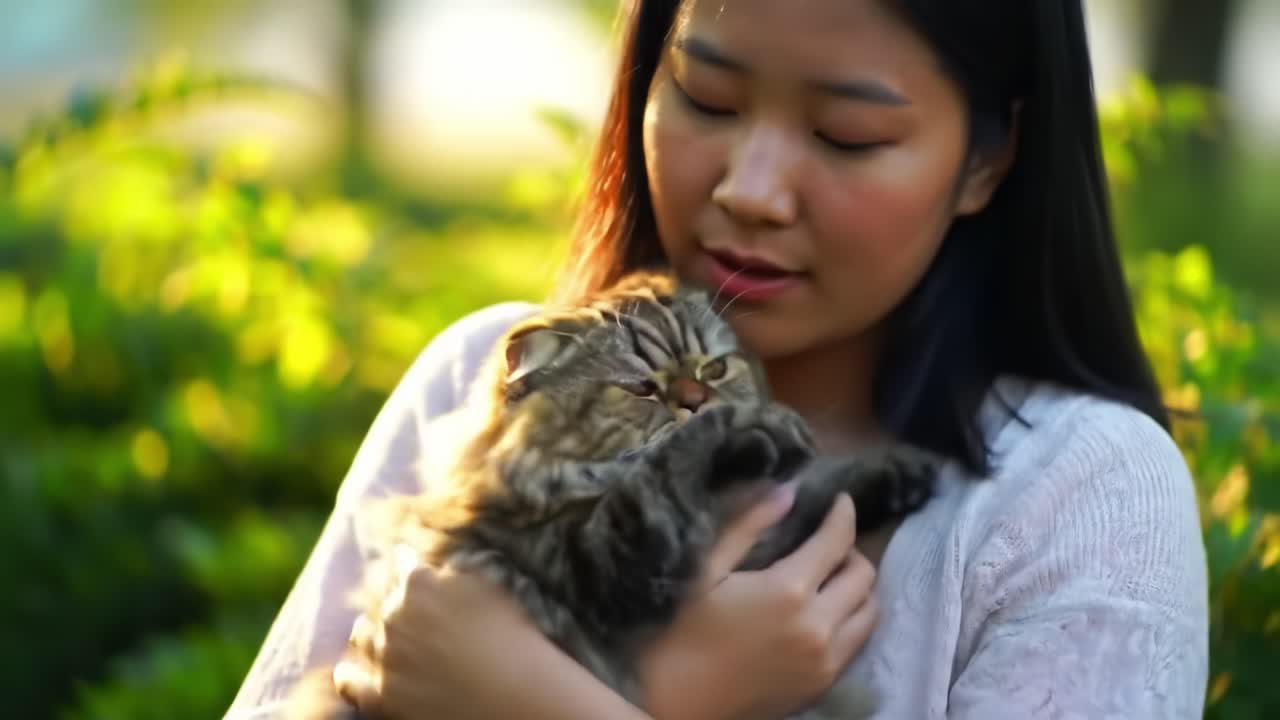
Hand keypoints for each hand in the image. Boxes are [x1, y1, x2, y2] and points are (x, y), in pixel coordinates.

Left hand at [334, 547, 647, 719]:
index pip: (402, 564)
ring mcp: (383, 657)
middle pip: (379, 599)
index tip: (409, 566)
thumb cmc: (511, 636)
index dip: (407, 565)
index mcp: (418, 583)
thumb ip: (454, 570)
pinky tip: (356, 670)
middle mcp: (394, 615)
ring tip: (380, 635)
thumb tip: (438, 560)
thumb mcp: (487, 585)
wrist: (513, 694)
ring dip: (370, 632)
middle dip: (390, 599)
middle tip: (403, 606)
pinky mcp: (379, 696)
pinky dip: (351, 672)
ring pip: (360, 635)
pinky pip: (349, 680)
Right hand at [639, 486, 877, 719]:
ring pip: (870, 613)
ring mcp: (825, 662)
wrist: (673, 701)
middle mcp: (819, 627)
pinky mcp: (821, 686)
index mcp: (788, 591)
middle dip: (850, 550)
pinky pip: (857, 644)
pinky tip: (822, 613)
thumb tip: (788, 492)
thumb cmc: (679, 630)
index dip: (843, 514)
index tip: (840, 500)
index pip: (837, 541)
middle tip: (825, 543)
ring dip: (856, 589)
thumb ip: (748, 525)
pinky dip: (851, 620)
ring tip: (828, 579)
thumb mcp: (705, 569)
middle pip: (864, 576)